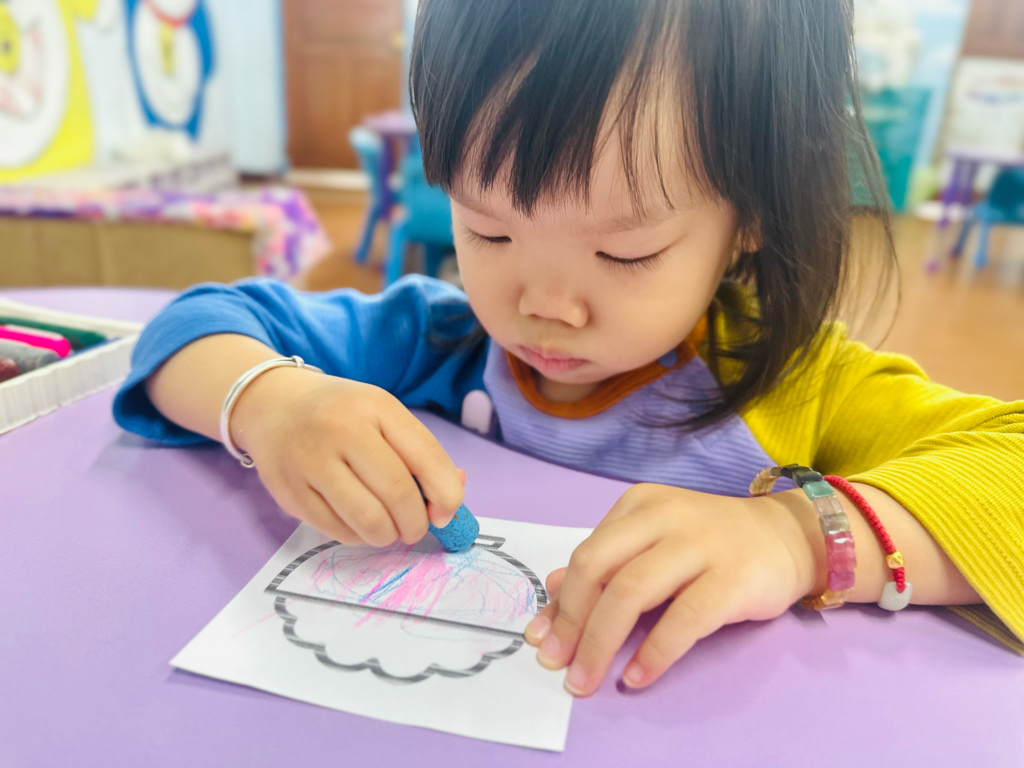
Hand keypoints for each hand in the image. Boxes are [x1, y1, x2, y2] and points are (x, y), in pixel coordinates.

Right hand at [230, 367, 464, 546]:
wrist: (273, 405)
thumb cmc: (341, 415)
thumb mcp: (383, 416)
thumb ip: (419, 455)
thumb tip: (450, 503)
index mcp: (375, 406)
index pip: (425, 455)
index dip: (445, 493)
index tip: (446, 512)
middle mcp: (341, 429)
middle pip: (396, 493)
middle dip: (416, 522)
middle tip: (415, 527)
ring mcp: (310, 461)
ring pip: (367, 520)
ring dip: (388, 535)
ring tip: (388, 528)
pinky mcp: (288, 491)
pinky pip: (337, 531)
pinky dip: (357, 536)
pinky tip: (357, 522)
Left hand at [523, 483, 819, 695]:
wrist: (787, 537)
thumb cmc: (710, 544)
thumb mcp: (652, 543)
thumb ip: (608, 562)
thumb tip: (555, 590)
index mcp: (639, 506)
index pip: (587, 555)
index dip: (560, 601)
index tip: (541, 638)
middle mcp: (664, 516)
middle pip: (599, 568)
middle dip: (572, 621)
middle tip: (557, 664)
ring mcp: (700, 543)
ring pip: (632, 591)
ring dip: (601, 641)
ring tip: (586, 678)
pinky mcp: (733, 577)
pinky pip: (684, 618)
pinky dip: (654, 651)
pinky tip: (637, 675)